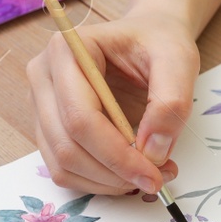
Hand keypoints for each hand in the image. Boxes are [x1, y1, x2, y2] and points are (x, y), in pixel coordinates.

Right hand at [26, 10, 199, 194]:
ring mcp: (41, 103)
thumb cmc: (158, 42)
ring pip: (62, 164)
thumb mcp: (179, 60)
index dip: (116, 154)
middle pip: (67, 146)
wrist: (149, 38)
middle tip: (157, 179)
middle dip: (114, 173)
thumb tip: (153, 151)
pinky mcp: (49, 126)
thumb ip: (171, 101)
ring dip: (106, 183)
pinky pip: (64, 169)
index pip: (81, 117)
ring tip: (148, 174)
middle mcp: (44, 76)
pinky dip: (97, 182)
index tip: (154, 173)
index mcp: (67, 50)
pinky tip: (128, 173)